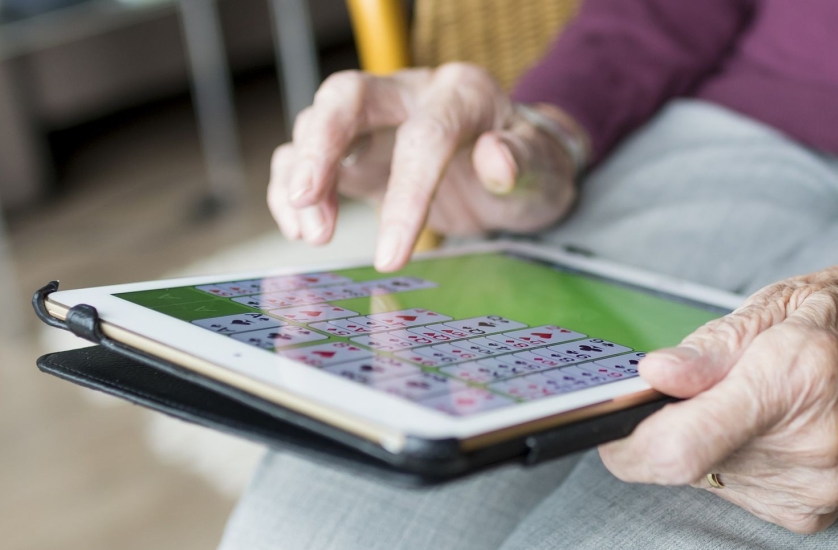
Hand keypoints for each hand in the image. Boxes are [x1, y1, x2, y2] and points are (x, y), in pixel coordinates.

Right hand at [267, 63, 582, 270]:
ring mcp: (377, 120)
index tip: (391, 255)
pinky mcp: (356, 151)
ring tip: (313, 235)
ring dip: (303, 178)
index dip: (406, 194)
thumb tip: (496, 157)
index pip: (426, 135)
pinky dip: (292, 190)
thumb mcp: (545, 171)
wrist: (521, 171)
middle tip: (308, 200)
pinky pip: (306, 157)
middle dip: (321, 146)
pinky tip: (302, 230)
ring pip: (317, 124)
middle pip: (349, 97)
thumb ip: (525, 161)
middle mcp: (411, 94)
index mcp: (463, 94)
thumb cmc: (532, 168)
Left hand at [600, 238, 837, 532]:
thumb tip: (652, 375)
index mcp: (795, 378)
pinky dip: (736, 457)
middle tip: (690, 384)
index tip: (604, 421)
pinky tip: (773, 426)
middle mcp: (808, 446)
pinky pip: (740, 488)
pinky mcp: (818, 513)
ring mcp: (817, 488)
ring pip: (708, 475)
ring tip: (753, 396)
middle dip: (667, 425)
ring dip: (706, 440)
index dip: (624, 442)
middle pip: (684, 460)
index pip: (678, 447)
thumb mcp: (789, 299)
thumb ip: (714, 346)